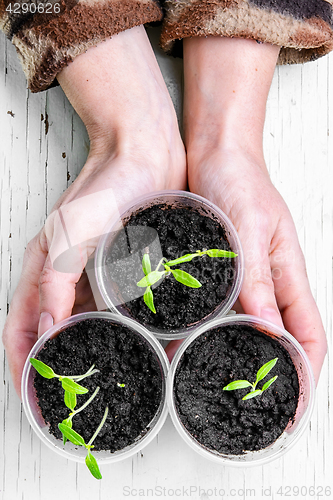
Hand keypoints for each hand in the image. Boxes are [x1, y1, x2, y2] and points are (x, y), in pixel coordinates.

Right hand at [2, 25, 185, 396]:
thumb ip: (54, 280)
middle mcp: (65, 278)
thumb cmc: (107, 184)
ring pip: (82, 327)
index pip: (19, 329)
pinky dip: (117, 334)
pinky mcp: (122, 269)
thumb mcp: (72, 231)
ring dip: (86, 355)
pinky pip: (114, 311)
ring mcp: (93, 275)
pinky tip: (134, 348)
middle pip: (49, 335)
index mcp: (43, 270)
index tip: (33, 400)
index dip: (21, 366)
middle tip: (66, 404)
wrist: (144, 153)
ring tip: (101, 385)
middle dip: (52, 369)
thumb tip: (44, 329)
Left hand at [166, 36, 326, 381]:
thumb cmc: (240, 182)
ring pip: (248, 330)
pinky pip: (218, 311)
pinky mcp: (219, 272)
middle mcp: (269, 284)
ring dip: (238, 357)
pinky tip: (187, 345)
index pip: (310, 336)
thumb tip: (268, 328)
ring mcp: (244, 280)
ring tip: (218, 388)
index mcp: (288, 275)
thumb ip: (257, 277)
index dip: (307, 374)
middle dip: (275, 377)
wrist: (215, 155)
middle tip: (257, 412)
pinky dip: (207, 331)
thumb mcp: (250, 229)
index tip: (295, 409)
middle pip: (282, 341)